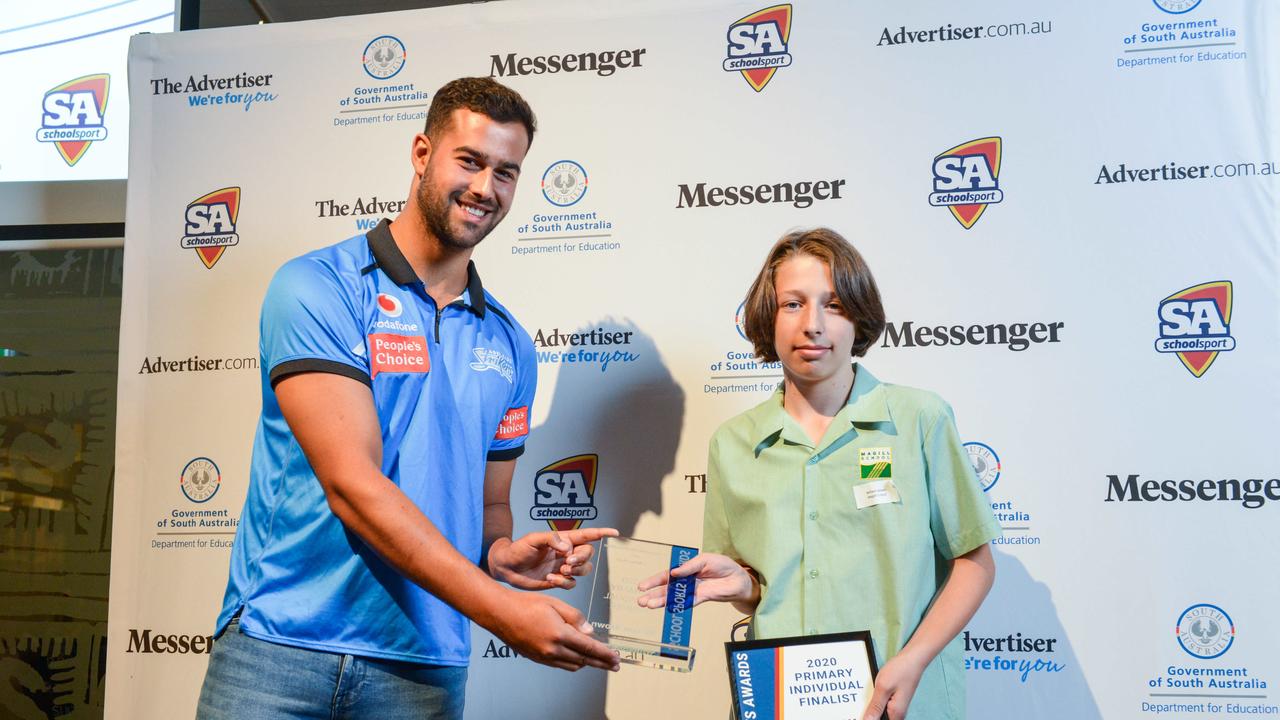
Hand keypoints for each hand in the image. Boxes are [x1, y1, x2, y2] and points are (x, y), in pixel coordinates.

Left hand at [488, 527, 617, 589]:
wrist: (506, 567)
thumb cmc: (518, 549)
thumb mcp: (533, 539)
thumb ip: (552, 540)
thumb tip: (567, 548)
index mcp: (563, 539)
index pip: (586, 535)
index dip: (601, 533)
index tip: (615, 533)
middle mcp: (566, 553)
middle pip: (587, 555)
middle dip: (581, 559)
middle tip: (566, 563)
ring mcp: (563, 567)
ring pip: (584, 570)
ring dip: (575, 572)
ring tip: (559, 571)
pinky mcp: (558, 580)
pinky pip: (571, 583)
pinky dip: (564, 583)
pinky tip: (550, 579)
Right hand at [490, 589, 620, 671]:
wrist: (501, 613)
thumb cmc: (526, 605)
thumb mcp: (556, 604)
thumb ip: (575, 618)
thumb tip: (590, 631)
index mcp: (560, 634)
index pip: (589, 648)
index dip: (605, 654)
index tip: (616, 658)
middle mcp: (552, 649)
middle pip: (584, 660)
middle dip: (601, 662)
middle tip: (615, 665)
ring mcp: (544, 656)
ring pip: (573, 664)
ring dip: (587, 662)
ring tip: (598, 660)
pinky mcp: (537, 658)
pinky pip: (560, 664)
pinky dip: (572, 662)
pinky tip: (577, 657)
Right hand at [635, 553, 755, 608]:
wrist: (739, 578)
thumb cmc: (723, 565)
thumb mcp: (705, 559)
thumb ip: (689, 566)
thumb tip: (674, 572)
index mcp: (686, 569)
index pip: (667, 575)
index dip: (654, 580)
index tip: (642, 586)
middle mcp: (686, 581)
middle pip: (667, 588)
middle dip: (653, 594)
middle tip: (641, 601)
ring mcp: (692, 591)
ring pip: (674, 597)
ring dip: (661, 601)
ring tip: (649, 605)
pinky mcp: (701, 598)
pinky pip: (687, 603)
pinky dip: (677, 606)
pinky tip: (667, 609)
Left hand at [860, 652, 926, 719]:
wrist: (913, 659)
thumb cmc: (901, 670)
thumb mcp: (883, 688)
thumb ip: (875, 707)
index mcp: (895, 714)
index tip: (864, 712)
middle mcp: (898, 713)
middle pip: (879, 718)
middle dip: (870, 713)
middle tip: (867, 701)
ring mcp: (898, 707)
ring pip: (881, 713)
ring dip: (874, 706)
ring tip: (871, 696)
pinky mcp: (896, 701)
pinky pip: (884, 706)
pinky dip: (877, 700)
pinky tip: (875, 692)